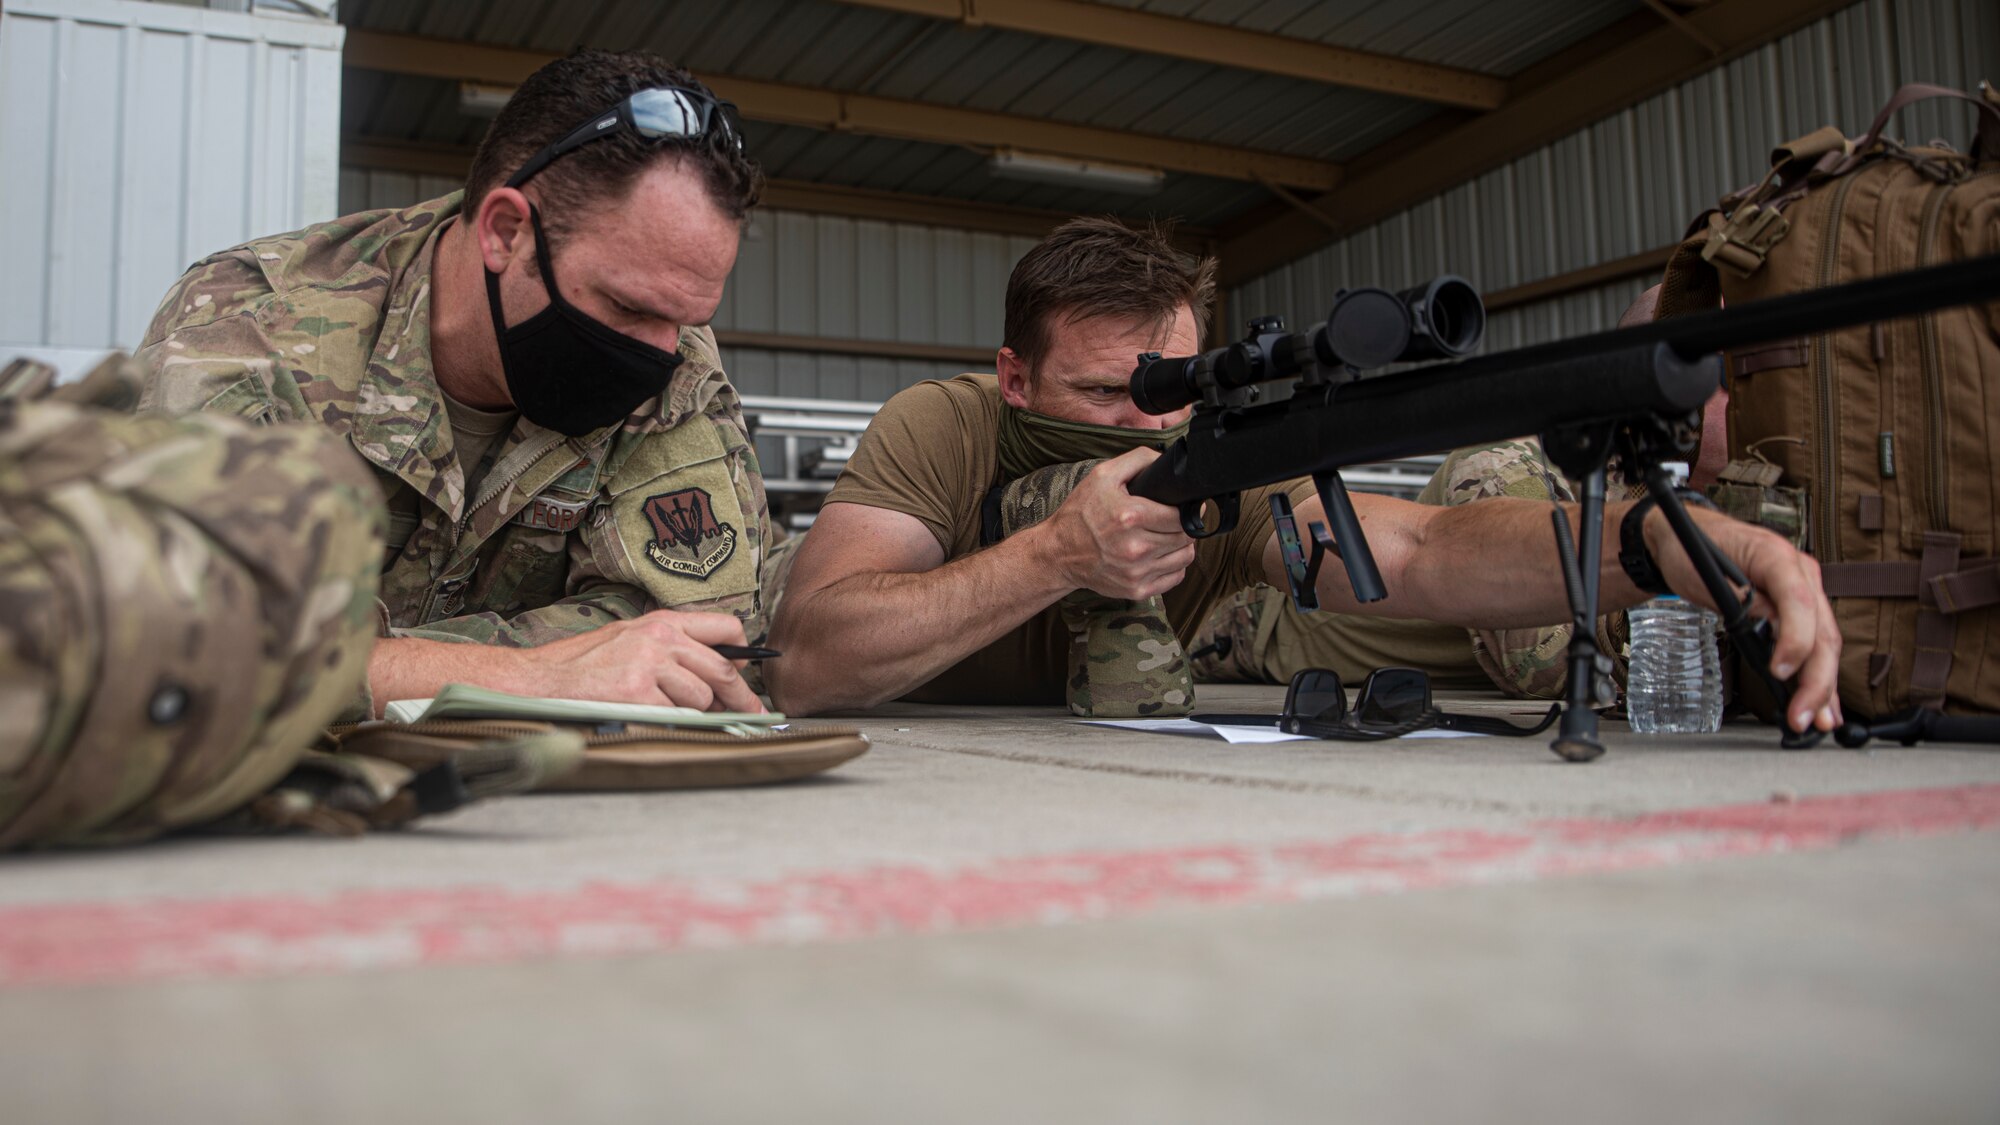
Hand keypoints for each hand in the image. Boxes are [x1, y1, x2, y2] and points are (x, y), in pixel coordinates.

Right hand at [510, 609, 765, 712]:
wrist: (538, 680)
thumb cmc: (583, 664)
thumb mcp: (630, 638)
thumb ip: (672, 647)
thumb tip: (721, 669)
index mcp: (660, 621)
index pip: (723, 628)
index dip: (741, 653)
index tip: (747, 672)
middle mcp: (658, 638)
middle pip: (720, 670)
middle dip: (739, 696)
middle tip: (752, 712)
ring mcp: (648, 664)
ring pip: (699, 698)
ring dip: (690, 712)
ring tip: (659, 708)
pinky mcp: (637, 693)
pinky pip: (675, 715)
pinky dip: (665, 722)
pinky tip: (642, 714)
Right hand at [1042, 446, 1195, 598]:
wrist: (1058, 553)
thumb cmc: (1081, 513)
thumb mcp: (1103, 475)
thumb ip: (1139, 459)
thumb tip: (1167, 461)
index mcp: (1130, 516)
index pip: (1181, 515)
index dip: (1186, 509)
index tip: (1183, 506)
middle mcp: (1135, 547)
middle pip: (1186, 536)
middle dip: (1182, 526)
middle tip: (1171, 520)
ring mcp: (1136, 572)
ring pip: (1185, 557)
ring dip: (1181, 545)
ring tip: (1166, 537)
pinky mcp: (1136, 590)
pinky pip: (1175, 577)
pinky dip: (1174, 566)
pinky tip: (1159, 555)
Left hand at [1646, 508, 1840, 732]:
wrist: (1685, 538)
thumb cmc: (1693, 550)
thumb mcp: (1705, 571)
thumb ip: (1740, 598)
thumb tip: (1767, 628)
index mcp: (1778, 556)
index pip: (1799, 602)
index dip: (1795, 640)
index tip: (1779, 672)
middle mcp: (1801, 573)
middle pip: (1822, 630)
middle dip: (1815, 679)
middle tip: (1801, 716)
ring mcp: (1806, 590)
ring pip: (1825, 643)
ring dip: (1824, 686)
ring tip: (1819, 721)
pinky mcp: (1801, 608)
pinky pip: (1816, 644)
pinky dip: (1819, 676)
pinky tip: (1823, 705)